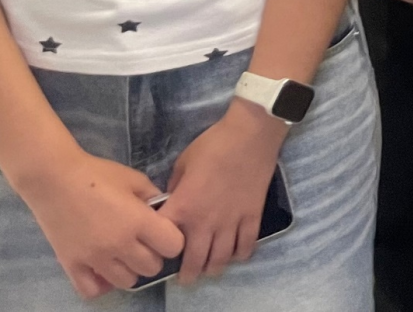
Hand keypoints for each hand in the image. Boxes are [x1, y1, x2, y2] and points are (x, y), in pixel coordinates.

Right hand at [17, 148, 185, 296]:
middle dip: (154, 256)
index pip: (173, 246)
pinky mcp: (72, 265)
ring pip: (126, 282)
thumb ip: (152, 197)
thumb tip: (162, 211)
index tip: (165, 233)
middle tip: (144, 243)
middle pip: (152, 268)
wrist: (54, 180)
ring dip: (130, 270)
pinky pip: (92, 290)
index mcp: (139, 221)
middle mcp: (120, 244)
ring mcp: (95, 258)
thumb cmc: (97, 174)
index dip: (173, 240)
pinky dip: (102, 284)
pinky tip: (103, 270)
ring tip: (124, 255)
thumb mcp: (134, 179)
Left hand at [157, 103, 284, 284]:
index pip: (165, 240)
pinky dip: (240, 254)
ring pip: (221, 258)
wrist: (250, 134)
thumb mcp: (182, 163)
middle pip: (194, 261)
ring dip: (213, 268)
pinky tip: (235, 254)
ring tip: (209, 269)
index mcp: (183, 207)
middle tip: (185, 278)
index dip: (160, 250)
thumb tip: (174, 203)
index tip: (160, 254)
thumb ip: (176, 189)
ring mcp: (231, 221)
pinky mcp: (252, 216)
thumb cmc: (213, 145)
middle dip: (188, 275)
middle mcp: (205, 222)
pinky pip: (246, 245)